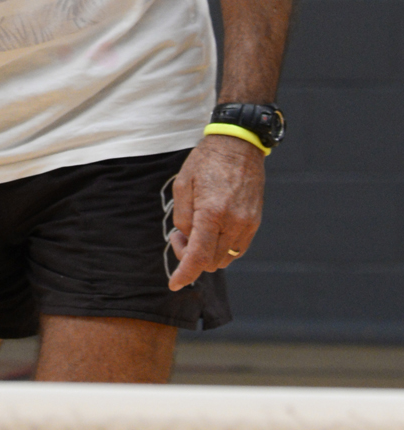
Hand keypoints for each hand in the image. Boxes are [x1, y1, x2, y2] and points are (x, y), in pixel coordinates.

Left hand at [167, 135, 264, 290]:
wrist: (238, 145)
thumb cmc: (206, 162)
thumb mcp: (182, 186)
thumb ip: (183, 218)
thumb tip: (187, 240)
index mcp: (212, 213)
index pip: (198, 256)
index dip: (184, 274)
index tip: (174, 284)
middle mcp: (233, 223)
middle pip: (210, 262)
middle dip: (190, 256)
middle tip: (180, 235)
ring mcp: (247, 224)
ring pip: (224, 259)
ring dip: (207, 253)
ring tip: (196, 228)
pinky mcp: (254, 222)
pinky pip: (237, 249)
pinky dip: (221, 248)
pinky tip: (212, 229)